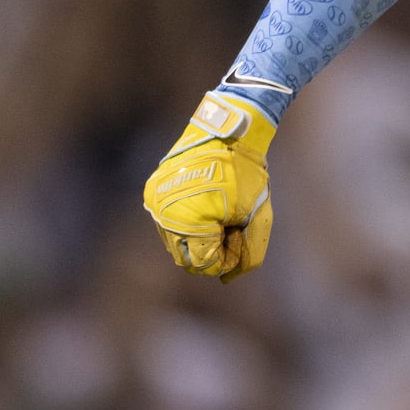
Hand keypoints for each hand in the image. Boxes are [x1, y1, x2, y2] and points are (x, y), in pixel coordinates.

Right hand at [142, 92, 276, 281]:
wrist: (229, 131)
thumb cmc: (247, 175)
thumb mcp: (257, 216)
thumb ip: (248, 253)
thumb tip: (229, 278)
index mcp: (188, 223)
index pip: (203, 264)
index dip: (226, 256)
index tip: (238, 235)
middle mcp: (163, 215)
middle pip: (186, 256)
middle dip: (211, 248)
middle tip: (231, 225)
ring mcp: (155, 202)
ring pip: (175, 240)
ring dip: (197, 236)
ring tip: (218, 213)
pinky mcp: (152, 191)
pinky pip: (168, 220)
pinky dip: (186, 220)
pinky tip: (205, 204)